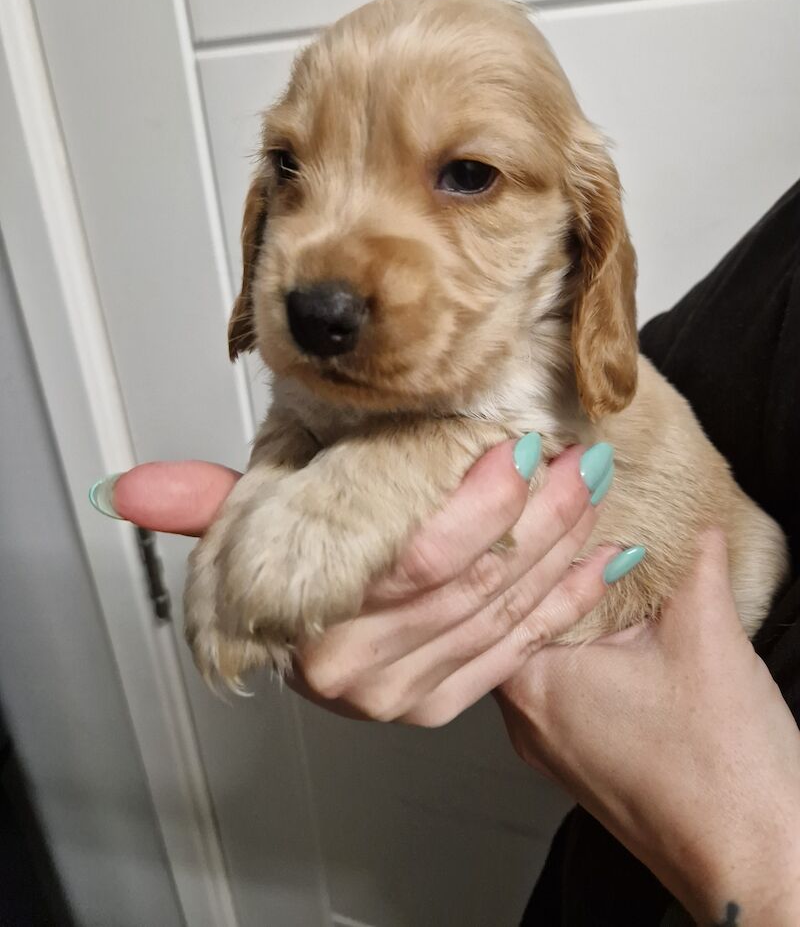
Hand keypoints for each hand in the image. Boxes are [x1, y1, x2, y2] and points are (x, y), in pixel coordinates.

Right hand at [106, 441, 629, 723]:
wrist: (319, 639)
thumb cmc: (292, 569)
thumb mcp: (253, 527)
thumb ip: (207, 506)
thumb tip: (126, 491)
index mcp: (314, 629)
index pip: (416, 564)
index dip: (477, 506)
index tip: (516, 449)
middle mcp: (362, 676)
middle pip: (476, 587)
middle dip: (540, 515)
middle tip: (573, 454)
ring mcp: (412, 698)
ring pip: (510, 615)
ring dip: (564, 546)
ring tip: (592, 486)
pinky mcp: (448, 706)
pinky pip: (525, 652)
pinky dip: (571, 600)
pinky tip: (601, 557)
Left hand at [496, 531, 799, 925]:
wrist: (755, 866)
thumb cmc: (724, 777)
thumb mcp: (708, 638)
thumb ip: (692, 565)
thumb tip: (694, 526)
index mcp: (532, 681)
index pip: (514, 581)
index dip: (542, 527)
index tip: (564, 487)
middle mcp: (524, 717)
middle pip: (521, 614)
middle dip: (556, 561)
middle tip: (583, 510)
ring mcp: (549, 744)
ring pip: (543, 649)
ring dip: (570, 603)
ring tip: (603, 556)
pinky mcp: (580, 760)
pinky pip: (564, 682)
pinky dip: (584, 644)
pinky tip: (617, 621)